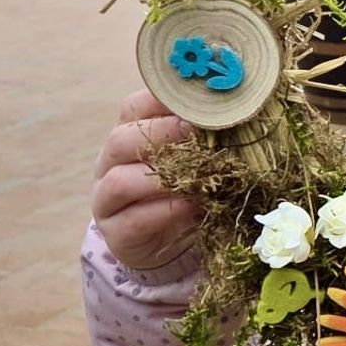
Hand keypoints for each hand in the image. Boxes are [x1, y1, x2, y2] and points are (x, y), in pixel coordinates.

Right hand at [92, 89, 202, 269]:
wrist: (175, 242)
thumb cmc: (189, 187)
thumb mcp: (196, 157)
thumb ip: (204, 134)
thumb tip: (237, 110)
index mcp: (129, 136)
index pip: (134, 108)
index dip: (164, 103)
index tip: (199, 103)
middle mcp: (110, 165)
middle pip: (120, 140)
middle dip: (163, 134)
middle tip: (198, 135)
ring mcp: (107, 201)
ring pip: (120, 181)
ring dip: (163, 177)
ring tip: (199, 175)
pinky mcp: (116, 234)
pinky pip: (134, 220)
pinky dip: (167, 211)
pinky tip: (193, 205)